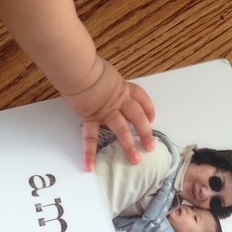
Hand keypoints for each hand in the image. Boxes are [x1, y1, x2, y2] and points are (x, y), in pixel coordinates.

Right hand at [59, 57, 155, 171]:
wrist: (79, 70)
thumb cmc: (88, 65)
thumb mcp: (104, 71)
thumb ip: (106, 81)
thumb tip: (102, 82)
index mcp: (122, 87)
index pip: (140, 98)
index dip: (148, 108)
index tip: (152, 118)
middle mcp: (118, 101)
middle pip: (137, 117)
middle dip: (145, 132)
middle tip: (150, 146)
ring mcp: (105, 111)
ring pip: (121, 130)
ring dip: (128, 146)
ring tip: (135, 160)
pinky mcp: (90, 118)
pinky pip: (90, 137)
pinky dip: (90, 152)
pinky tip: (90, 165)